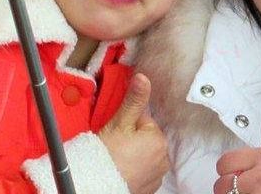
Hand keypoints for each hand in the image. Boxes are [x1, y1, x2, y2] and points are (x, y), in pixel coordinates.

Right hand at [99, 73, 168, 193]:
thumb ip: (134, 100)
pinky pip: (143, 172)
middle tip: (114, 145)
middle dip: (132, 139)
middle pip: (146, 138)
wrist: (96, 186)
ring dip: (133, 155)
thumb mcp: (119, 123)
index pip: (144, 121)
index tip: (116, 130)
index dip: (127, 122)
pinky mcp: (149, 188)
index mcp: (159, 140)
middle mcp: (164, 158)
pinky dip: (134, 170)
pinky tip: (120, 169)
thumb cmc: (108, 156)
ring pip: (144, 155)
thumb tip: (143, 77)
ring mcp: (157, 175)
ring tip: (115, 158)